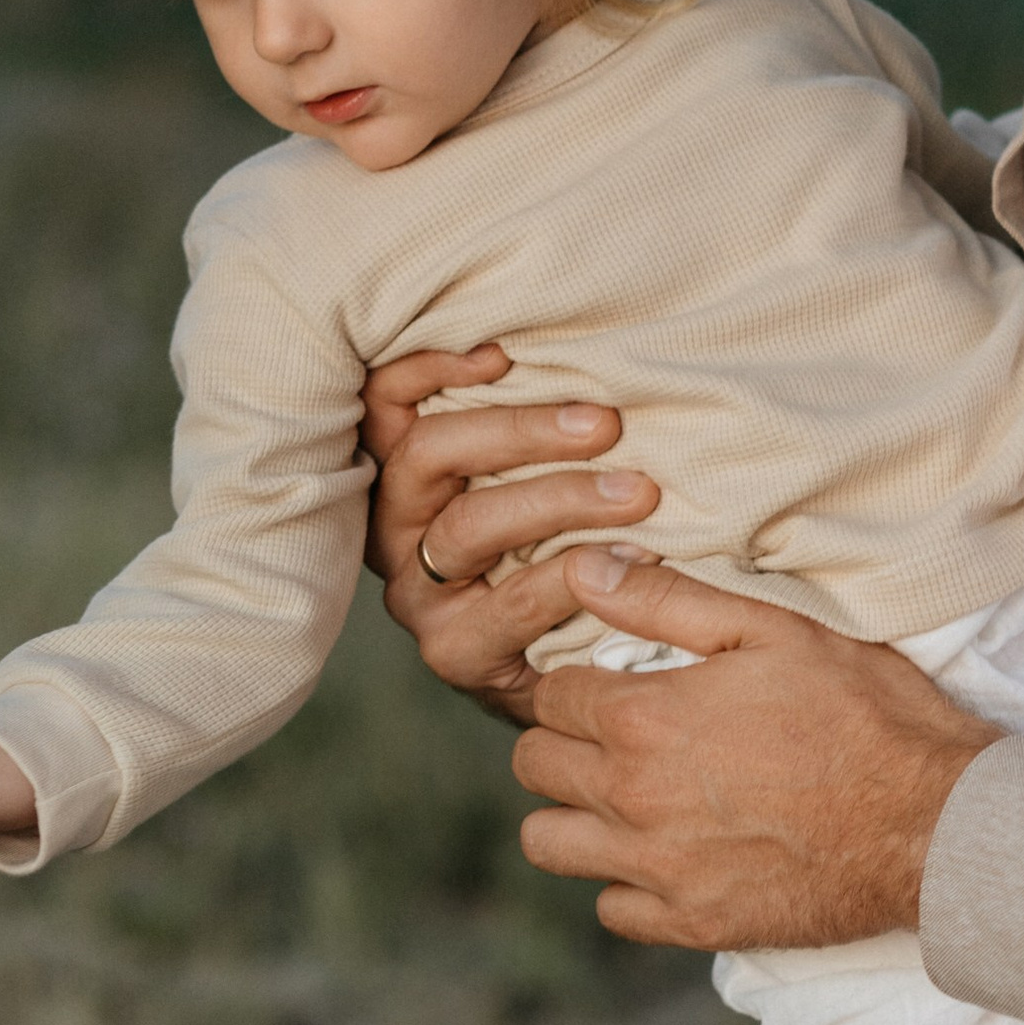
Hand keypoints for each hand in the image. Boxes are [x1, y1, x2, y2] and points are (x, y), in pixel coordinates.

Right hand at [360, 342, 663, 717]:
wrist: (566, 672)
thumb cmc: (553, 549)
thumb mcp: (531, 474)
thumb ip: (525, 425)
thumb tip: (547, 352)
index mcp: (402, 477)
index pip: (383, 402)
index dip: (427, 367)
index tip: (503, 354)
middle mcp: (394, 533)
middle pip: (429, 454)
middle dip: (521, 431)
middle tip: (606, 423)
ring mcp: (418, 596)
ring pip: (472, 526)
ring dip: (562, 499)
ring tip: (640, 493)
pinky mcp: (455, 652)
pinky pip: (513, 606)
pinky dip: (578, 577)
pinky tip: (636, 558)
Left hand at [511, 552, 1002, 947]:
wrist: (937, 825)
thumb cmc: (868, 715)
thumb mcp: (775, 631)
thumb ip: (667, 601)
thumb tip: (582, 569)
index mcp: (645, 718)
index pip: (549, 695)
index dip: (576, 683)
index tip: (609, 686)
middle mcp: (633, 797)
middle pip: (535, 766)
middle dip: (563, 742)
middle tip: (614, 736)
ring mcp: (658, 868)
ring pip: (548, 843)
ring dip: (575, 816)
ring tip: (623, 797)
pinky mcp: (692, 923)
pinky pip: (610, 909)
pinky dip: (625, 883)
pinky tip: (666, 854)